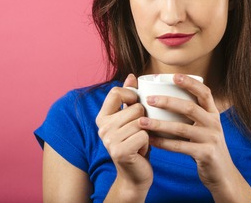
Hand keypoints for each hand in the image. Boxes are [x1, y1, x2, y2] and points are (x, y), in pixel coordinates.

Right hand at [96, 74, 152, 196]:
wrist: (135, 175)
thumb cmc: (135, 143)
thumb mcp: (131, 119)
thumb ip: (128, 98)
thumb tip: (131, 75)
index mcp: (102, 117)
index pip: (116, 92)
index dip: (131, 94)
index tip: (137, 104)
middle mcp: (102, 127)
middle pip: (135, 107)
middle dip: (144, 119)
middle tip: (139, 133)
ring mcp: (109, 140)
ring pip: (141, 121)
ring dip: (147, 132)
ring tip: (140, 141)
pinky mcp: (120, 151)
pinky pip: (144, 135)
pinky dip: (148, 142)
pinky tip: (141, 150)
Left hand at [137, 74, 237, 191]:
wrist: (223, 174)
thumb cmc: (207, 146)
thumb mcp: (206, 127)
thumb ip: (193, 114)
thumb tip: (168, 97)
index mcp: (214, 113)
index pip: (204, 92)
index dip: (190, 83)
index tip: (174, 76)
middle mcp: (214, 123)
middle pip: (190, 107)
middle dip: (167, 101)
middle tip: (149, 99)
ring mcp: (211, 138)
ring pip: (181, 128)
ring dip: (159, 124)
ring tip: (142, 121)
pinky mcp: (206, 154)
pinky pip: (180, 147)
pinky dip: (164, 143)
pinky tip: (151, 140)